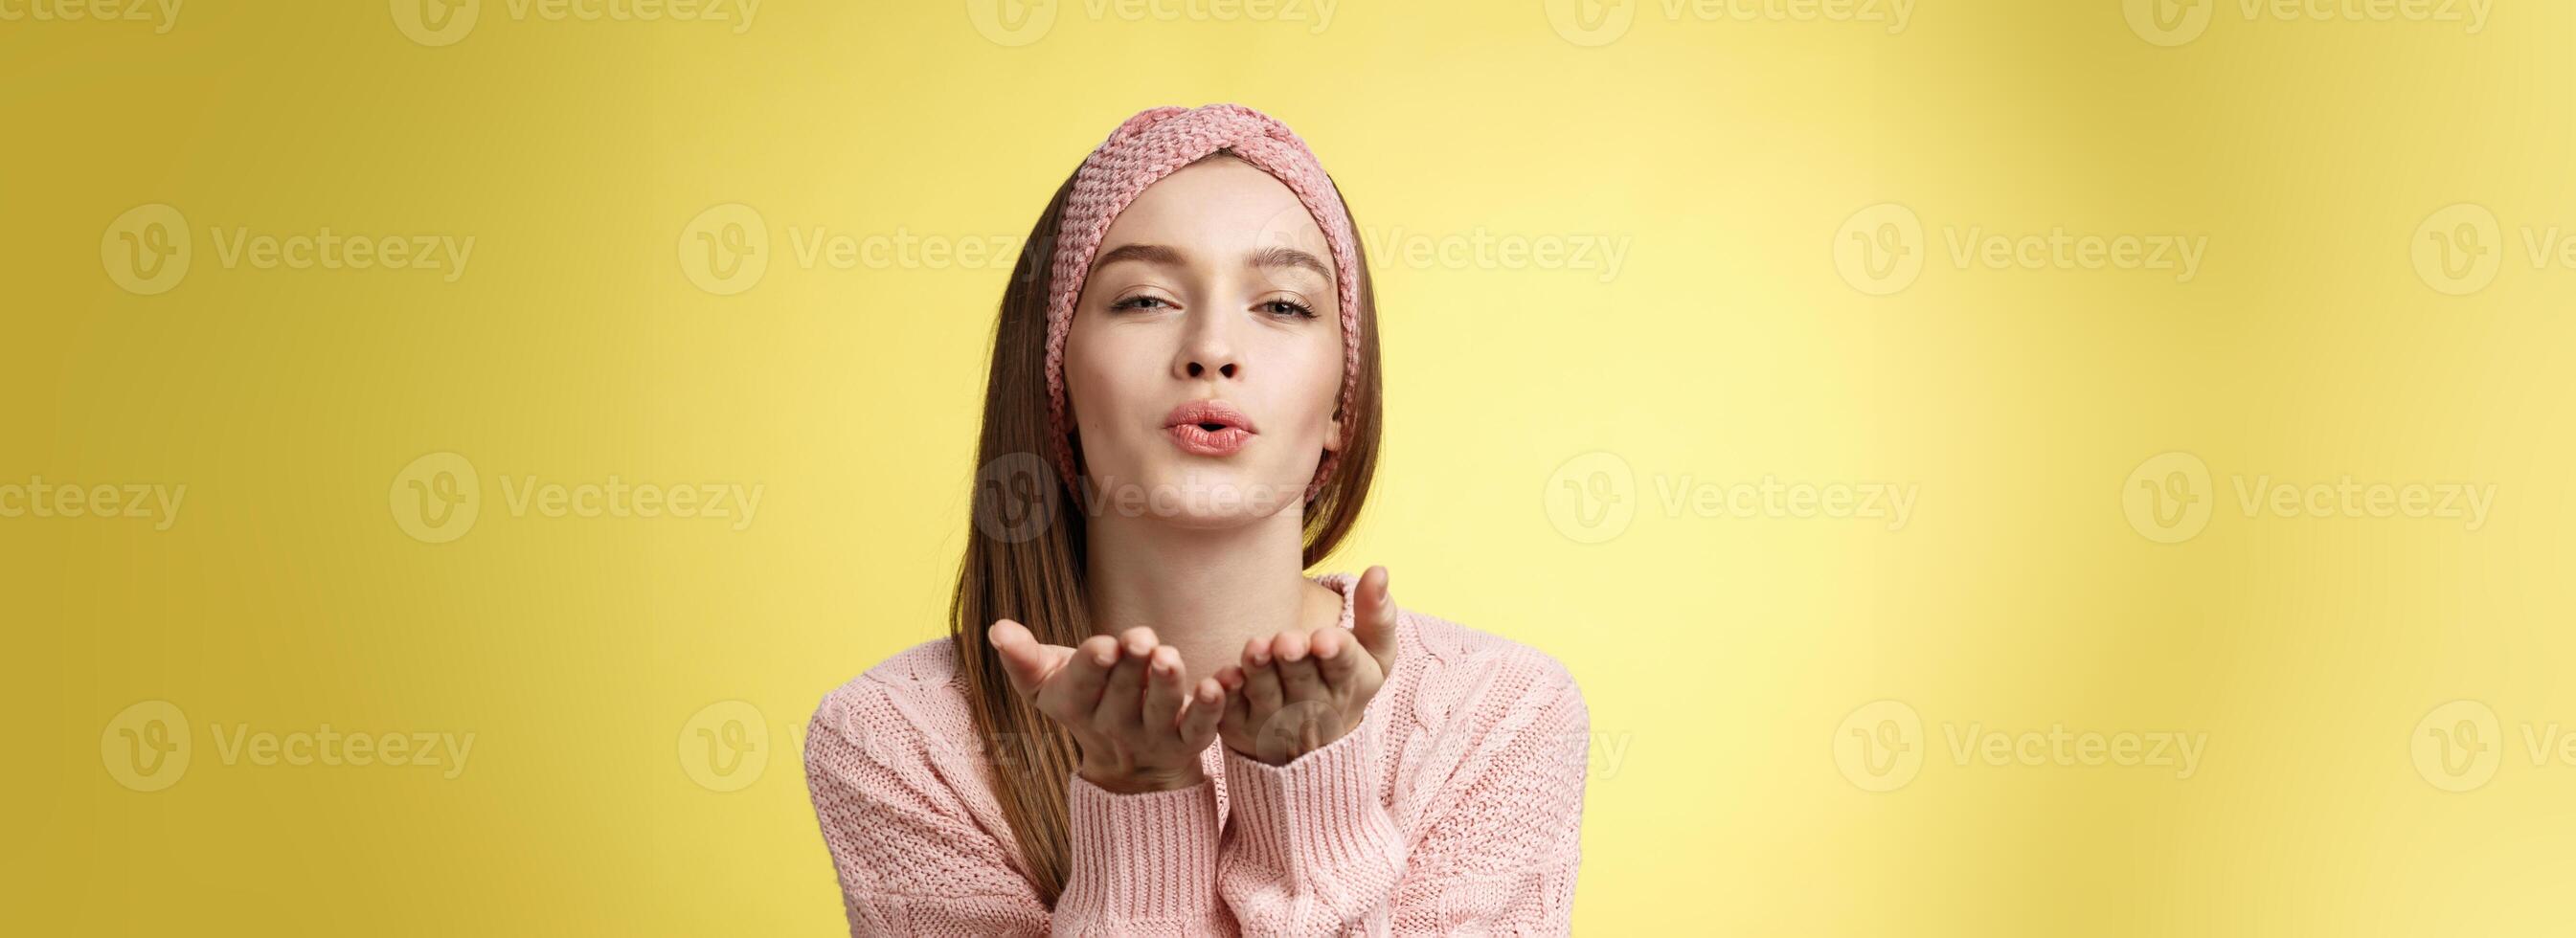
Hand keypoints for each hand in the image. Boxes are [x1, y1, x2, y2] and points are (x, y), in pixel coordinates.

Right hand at [987, 621, 1224, 793]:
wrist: (1127, 763)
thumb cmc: (1087, 699)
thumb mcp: (1051, 682)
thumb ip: (1024, 658)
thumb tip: (997, 628)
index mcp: (1077, 704)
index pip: (1081, 685)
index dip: (1092, 666)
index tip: (1102, 645)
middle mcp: (1114, 725)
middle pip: (1123, 694)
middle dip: (1132, 666)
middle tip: (1141, 638)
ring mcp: (1152, 736)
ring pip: (1160, 710)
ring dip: (1166, 684)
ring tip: (1169, 657)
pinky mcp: (1187, 743)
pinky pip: (1199, 728)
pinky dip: (1209, 709)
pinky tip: (1216, 685)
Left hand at [1215, 566, 1400, 765]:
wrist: (1317, 734)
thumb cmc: (1347, 677)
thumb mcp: (1375, 652)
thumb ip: (1377, 614)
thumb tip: (1379, 570)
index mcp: (1347, 682)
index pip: (1344, 665)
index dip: (1336, 652)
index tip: (1325, 640)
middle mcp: (1311, 705)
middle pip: (1301, 679)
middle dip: (1294, 660)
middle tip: (1286, 642)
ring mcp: (1275, 718)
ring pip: (1265, 694)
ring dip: (1258, 673)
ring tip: (1255, 648)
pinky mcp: (1241, 726)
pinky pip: (1229, 714)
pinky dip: (1222, 701)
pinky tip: (1218, 682)